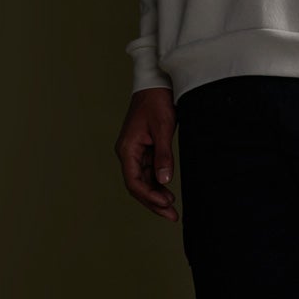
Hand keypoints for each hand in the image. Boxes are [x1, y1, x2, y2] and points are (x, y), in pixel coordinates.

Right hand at [115, 87, 179, 221]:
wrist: (155, 83)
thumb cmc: (157, 101)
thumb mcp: (163, 128)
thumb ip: (163, 155)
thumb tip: (164, 180)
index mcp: (127, 149)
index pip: (134, 182)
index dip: (149, 197)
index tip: (166, 205)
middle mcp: (128, 152)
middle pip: (137, 185)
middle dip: (153, 202)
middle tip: (172, 216)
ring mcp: (135, 151)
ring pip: (143, 180)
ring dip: (156, 194)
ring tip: (172, 208)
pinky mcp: (144, 148)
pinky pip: (148, 171)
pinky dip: (158, 182)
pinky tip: (168, 191)